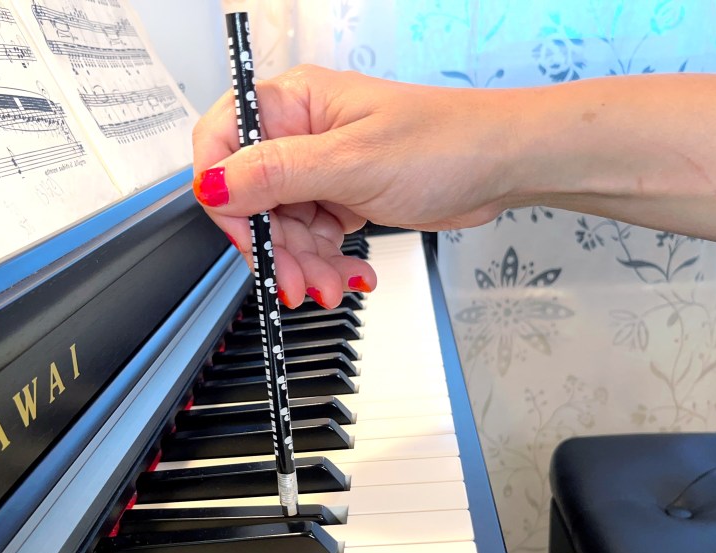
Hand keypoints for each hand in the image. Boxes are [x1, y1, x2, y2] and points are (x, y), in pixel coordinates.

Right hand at [191, 65, 518, 306]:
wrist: (503, 165)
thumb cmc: (447, 142)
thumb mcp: (353, 163)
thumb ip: (276, 174)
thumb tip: (212, 184)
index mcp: (294, 103)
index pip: (224, 143)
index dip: (224, 195)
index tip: (246, 237)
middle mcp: (301, 132)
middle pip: (253, 198)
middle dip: (276, 248)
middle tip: (297, 283)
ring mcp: (321, 166)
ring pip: (283, 226)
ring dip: (305, 264)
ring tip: (333, 286)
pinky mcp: (341, 194)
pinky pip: (313, 237)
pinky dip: (326, 262)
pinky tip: (350, 275)